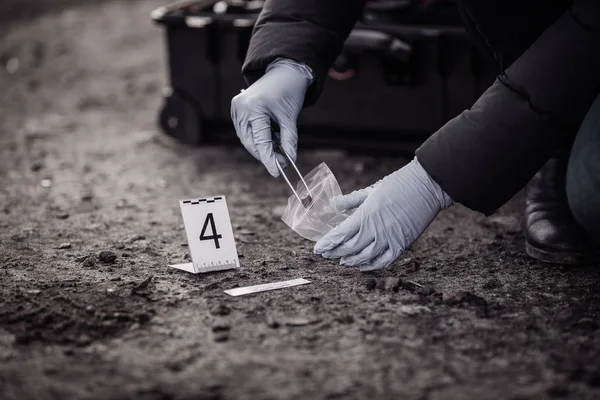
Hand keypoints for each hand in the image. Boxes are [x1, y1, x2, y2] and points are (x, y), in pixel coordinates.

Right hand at [231, 58, 312, 176]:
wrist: (283, 72)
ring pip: (247, 139)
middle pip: (251, 142)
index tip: (277, 173)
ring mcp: (236, 108)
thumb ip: (289, 140)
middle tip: (281, 162)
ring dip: (262, 147)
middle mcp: (241, 108)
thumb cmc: (288, 92)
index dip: (269, 159)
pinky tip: (270, 136)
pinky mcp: (236, 109)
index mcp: (254, 108)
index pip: (261, 141)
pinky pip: (246, 131)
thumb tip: (290, 160)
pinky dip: (258, 138)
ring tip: (278, 144)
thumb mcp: (290, 118)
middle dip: (266, 154)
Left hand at [313, 157, 452, 270]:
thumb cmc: (397, 185)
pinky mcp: (402, 245)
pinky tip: (363, 266)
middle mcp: (375, 231)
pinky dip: (372, 266)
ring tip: (341, 261)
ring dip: (350, 261)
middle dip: (334, 253)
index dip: (327, 243)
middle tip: (325, 254)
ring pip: (364, 258)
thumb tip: (334, 204)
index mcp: (365, 216)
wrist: (425, 187)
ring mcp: (389, 240)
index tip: (317, 248)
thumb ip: (351, 201)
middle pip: (349, 249)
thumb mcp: (370, 190)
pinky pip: (384, 261)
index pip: (340, 235)